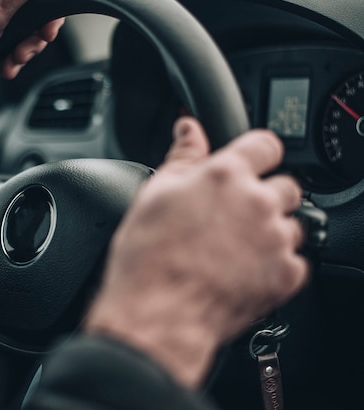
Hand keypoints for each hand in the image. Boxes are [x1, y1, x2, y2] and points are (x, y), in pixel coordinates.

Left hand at [0, 0, 63, 103]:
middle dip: (33, 40)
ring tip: (9, 62)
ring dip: (21, 53)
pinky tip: (2, 66)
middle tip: (22, 52)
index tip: (47, 32)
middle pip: (34, 17)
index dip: (49, 15)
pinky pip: (12, 47)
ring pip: (25, 35)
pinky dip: (11, 60)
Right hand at [85, 117, 307, 388]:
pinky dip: (273, 265)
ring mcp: (276, 240)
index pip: (266, 144)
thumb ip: (181, 156)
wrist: (156, 314)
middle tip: (230, 218)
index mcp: (226, 175)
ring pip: (291, 224)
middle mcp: (258, 202)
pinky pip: (292, 261)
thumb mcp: (154, 195)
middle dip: (262, 197)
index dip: (255, 155)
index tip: (247, 167)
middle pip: (285, 185)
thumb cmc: (148, 257)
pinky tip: (240, 272)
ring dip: (269, 232)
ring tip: (232, 250)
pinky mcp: (286, 275)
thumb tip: (189, 127)